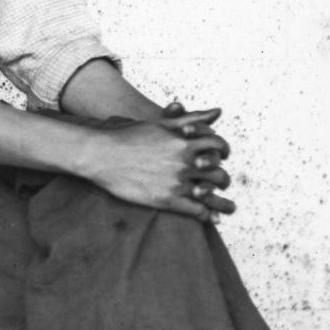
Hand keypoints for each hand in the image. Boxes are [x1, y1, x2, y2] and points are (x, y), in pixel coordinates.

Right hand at [87, 107, 234, 221]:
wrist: (103, 154)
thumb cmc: (130, 136)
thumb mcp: (163, 123)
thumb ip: (193, 118)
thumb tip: (218, 111)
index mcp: (185, 142)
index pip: (218, 146)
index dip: (223, 151)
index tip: (222, 157)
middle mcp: (185, 162)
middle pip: (218, 173)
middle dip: (223, 179)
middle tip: (222, 183)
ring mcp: (177, 182)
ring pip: (210, 194)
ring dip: (221, 202)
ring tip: (225, 207)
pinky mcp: (166, 200)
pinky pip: (196, 211)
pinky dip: (207, 215)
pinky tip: (209, 217)